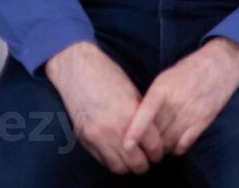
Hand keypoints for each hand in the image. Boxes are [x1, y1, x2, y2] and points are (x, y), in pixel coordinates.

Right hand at [45, 41, 158, 174]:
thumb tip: (152, 133)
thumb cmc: (108, 76)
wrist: (78, 71)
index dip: (159, 151)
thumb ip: (141, 115)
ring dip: (130, 167)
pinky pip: (103, 161)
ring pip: (119, 166)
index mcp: (130, 114)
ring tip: (136, 163)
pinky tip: (119, 157)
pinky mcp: (85, 140)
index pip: (152, 144)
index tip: (160, 153)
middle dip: (146, 163)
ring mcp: (97, 137)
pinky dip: (113, 163)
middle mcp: (113, 129)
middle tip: (150, 160)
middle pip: (136, 161)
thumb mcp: (132, 93)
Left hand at [123, 37, 238, 156]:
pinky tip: (174, 146)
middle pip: (155, 132)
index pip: (145, 113)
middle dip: (145, 144)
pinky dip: (176, 149)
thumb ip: (151, 98)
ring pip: (168, 142)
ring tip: (156, 149)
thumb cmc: (189, 70)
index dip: (135, 131)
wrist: (222, 63)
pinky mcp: (204, 120)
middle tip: (140, 149)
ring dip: (160, 149)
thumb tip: (135, 120)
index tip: (126, 145)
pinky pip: (185, 143)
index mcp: (163, 88)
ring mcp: (192, 112)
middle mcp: (176, 102)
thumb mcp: (166, 77)